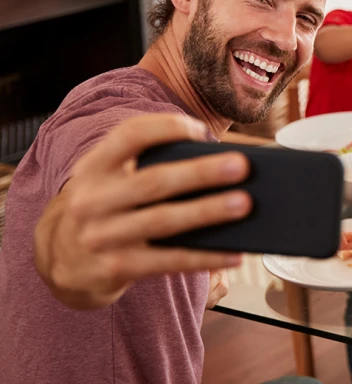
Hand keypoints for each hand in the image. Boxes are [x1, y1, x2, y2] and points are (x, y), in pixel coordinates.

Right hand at [34, 114, 249, 309]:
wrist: (62, 260)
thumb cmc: (108, 208)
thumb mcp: (111, 181)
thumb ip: (149, 166)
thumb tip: (219, 166)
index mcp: (93, 167)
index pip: (128, 136)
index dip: (166, 128)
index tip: (201, 129)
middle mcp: (92, 199)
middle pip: (154, 181)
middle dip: (201, 173)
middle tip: (241, 166)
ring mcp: (101, 236)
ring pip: (163, 221)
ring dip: (208, 212)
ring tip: (245, 204)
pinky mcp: (115, 268)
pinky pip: (168, 261)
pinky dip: (205, 258)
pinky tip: (234, 253)